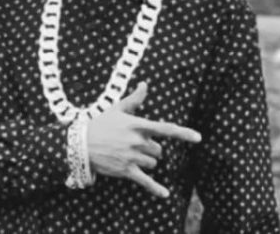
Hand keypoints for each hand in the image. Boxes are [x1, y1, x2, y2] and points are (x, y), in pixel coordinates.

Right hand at [85, 82, 201, 197]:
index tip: (198, 138)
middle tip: (133, 145)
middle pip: (158, 150)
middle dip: (151, 149)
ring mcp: (132, 157)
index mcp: (137, 125)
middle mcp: (137, 141)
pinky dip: (156, 188)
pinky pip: (145, 181)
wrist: (81, 143)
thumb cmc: (100, 124)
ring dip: (146, 161)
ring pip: (153, 163)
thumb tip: (145, 84)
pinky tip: (165, 195)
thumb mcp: (117, 109)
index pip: (165, 128)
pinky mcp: (126, 170)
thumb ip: (134, 99)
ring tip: (128, 155)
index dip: (183, 133)